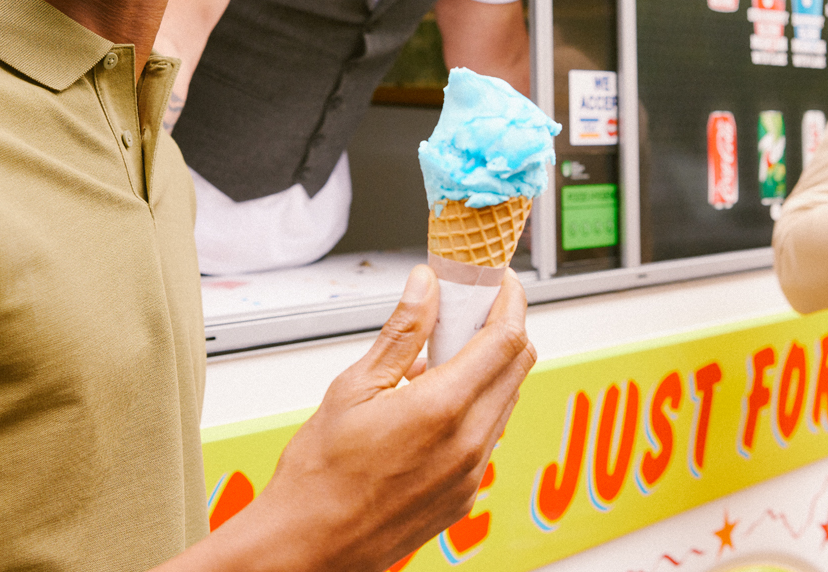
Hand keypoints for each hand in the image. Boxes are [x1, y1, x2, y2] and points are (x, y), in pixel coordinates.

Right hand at [201, 265, 535, 571]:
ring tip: (438, 356)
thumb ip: (402, 332)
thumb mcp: (354, 386)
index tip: (500, 281)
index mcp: (442, 408)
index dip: (509, 300)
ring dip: (488, 368)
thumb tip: (426, 286)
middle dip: (502, 327)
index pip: (505, 339)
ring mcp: (471, 474)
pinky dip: (475, 406)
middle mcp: (469, 444)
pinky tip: (431, 402)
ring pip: (504, 401)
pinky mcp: (465, 495)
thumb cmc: (320, 475)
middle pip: (517, 367)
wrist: (310, 545)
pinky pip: (488, 436)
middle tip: (470, 307)